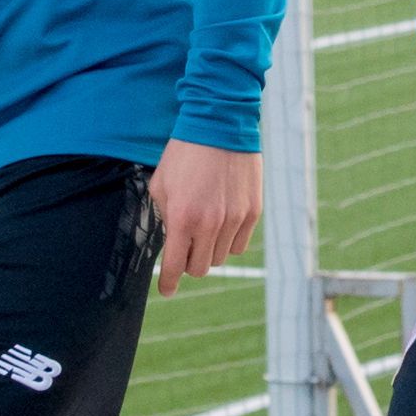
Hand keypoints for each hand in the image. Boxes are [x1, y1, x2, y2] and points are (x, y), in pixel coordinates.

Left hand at [149, 139, 261, 292]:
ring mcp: (235, 219)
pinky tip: (222, 222)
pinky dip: (229, 240)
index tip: (167, 291)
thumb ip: (166, 218)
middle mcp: (210, 224)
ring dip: (209, 250)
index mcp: (183, 218)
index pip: (175, 266)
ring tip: (204, 228)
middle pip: (200, 268)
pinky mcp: (253, 212)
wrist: (220, 125)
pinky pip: (240, 244)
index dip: (169, 284)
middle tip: (185, 248)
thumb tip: (171, 241)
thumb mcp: (162, 186)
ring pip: (220, 257)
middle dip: (189, 263)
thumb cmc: (184, 153)